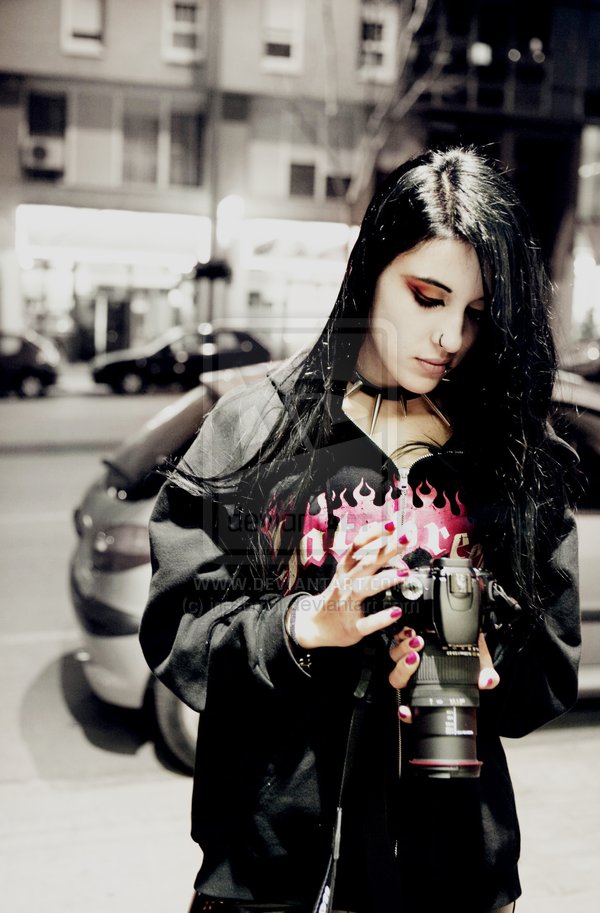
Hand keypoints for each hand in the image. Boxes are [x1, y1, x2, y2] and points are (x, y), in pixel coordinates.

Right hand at [290, 521, 409, 649]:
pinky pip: (368, 622)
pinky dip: (381, 618)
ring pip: (365, 588)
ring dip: (385, 580)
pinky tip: (396, 612)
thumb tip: (380, 535)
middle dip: (386, 550)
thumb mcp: (344, 572)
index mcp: (345, 570)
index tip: (391, 524)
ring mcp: (348, 604)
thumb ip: (361, 556)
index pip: (358, 547)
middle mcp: (346, 584)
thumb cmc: (336, 597)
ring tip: (404, 573)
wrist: (314, 625)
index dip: (374, 534)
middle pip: (367, 563)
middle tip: (405, 540)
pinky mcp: (353, 627)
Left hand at [396, 632, 499, 722]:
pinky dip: (399, 634)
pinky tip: (408, 631)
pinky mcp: (407, 635)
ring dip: (402, 650)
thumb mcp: (481, 661)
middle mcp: (416, 671)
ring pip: (395, 657)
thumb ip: (485, 673)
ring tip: (417, 641)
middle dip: (403, 670)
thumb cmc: (470, 647)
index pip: (413, 705)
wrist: (467, 626)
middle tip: (416, 659)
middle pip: (398, 678)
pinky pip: (395, 637)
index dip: (407, 712)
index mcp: (429, 684)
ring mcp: (409, 653)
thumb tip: (487, 681)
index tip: (406, 710)